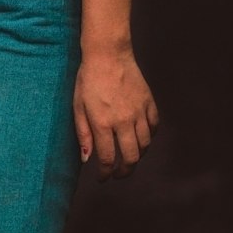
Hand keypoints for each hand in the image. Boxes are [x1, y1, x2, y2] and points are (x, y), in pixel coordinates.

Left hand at [73, 48, 157, 181]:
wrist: (108, 54)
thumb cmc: (88, 79)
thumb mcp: (78, 106)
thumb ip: (83, 134)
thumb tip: (86, 159)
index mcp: (103, 123)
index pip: (108, 159)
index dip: (106, 173)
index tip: (103, 177)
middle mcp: (123, 121)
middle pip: (131, 157)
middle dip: (125, 171)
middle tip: (118, 174)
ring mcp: (139, 112)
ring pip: (145, 145)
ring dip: (137, 155)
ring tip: (129, 157)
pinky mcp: (149, 102)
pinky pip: (154, 126)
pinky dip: (149, 136)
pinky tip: (141, 137)